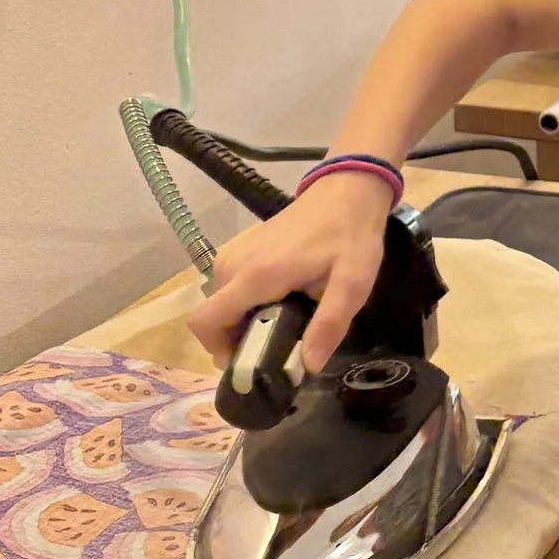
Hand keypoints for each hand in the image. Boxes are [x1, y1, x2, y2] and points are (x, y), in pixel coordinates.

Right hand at [188, 173, 393, 370]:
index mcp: (255, 276)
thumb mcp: (352, 284)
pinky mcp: (240, 248)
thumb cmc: (350, 236)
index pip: (205, 322)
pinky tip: (280, 303)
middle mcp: (233, 265)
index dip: (218, 351)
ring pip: (220, 304)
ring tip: (284, 324)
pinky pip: (229, 288)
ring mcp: (234, 253)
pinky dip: (245, 304)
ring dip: (243, 322)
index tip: (250, 362)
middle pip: (213, 318)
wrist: (345, 191)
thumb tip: (309, 366)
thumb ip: (329, 325)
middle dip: (237, 340)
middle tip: (278, 346)